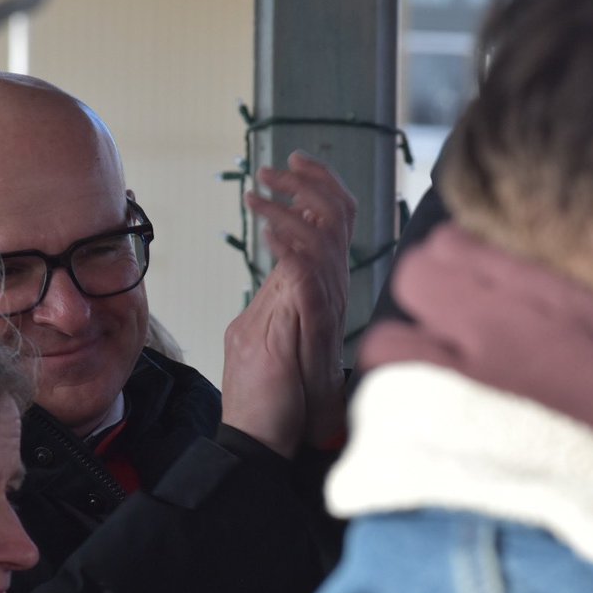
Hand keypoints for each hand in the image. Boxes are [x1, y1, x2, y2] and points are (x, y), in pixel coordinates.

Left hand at [222, 151, 355, 453]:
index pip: (335, 220)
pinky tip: (268, 228)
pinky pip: (310, 270)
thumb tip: (275, 262)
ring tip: (254, 194)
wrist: (265, 433)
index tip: (292, 160)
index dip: (320, 184)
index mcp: (321, 285)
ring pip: (325, 236)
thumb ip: (279, 291)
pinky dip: (290, 243)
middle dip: (306, 182)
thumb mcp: (269, 324)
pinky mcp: (312, 321)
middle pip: (338, 216)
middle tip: (271, 168)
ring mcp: (325, 305)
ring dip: (288, 206)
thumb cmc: (267, 385)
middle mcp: (331, 289)